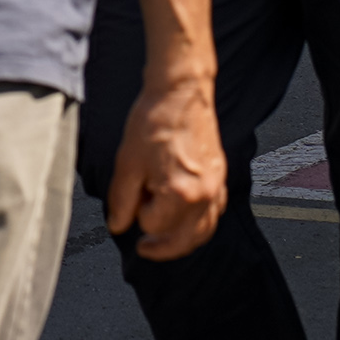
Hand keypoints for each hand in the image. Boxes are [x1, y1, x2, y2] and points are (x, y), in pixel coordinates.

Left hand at [103, 67, 224, 260]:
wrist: (180, 92)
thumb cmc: (154, 120)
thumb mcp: (127, 162)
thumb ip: (122, 200)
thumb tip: (118, 226)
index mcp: (179, 192)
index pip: (153, 225)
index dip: (137, 214)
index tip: (134, 196)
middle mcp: (204, 194)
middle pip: (184, 241)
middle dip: (161, 247)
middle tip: (144, 247)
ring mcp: (216, 186)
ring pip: (203, 232)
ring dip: (182, 240)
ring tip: (163, 240)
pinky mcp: (221, 177)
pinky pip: (214, 214)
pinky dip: (199, 224)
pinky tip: (186, 221)